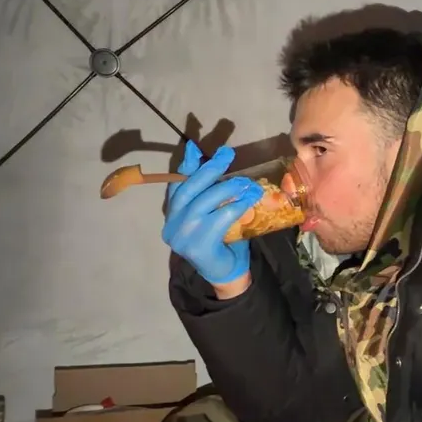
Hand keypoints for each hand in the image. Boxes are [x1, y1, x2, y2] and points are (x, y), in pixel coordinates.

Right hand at [162, 142, 263, 285]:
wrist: (226, 273)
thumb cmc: (221, 241)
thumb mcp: (213, 212)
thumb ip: (210, 192)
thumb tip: (216, 161)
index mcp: (172, 216)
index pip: (176, 186)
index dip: (186, 166)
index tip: (195, 148)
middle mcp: (172, 225)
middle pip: (189, 190)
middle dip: (209, 169)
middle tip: (227, 154)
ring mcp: (182, 236)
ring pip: (204, 202)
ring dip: (228, 187)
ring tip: (246, 182)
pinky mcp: (198, 245)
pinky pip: (220, 218)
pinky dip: (237, 205)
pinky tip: (249, 199)